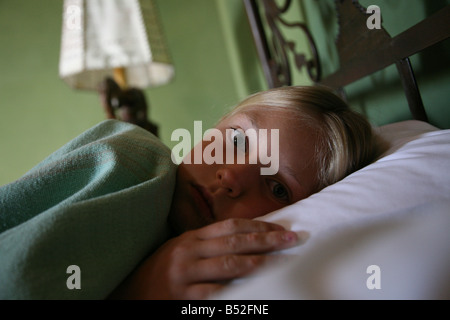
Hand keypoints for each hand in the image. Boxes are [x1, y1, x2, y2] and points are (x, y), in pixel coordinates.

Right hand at [109, 219, 301, 298]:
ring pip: (229, 266)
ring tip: (282, 262)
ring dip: (259, 264)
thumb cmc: (161, 269)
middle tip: (292, 239)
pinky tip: (256, 290)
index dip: (258, 225)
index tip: (280, 227)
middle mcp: (189, 252)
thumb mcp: (181, 248)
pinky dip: (236, 292)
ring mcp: (186, 274)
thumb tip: (242, 237)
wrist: (129, 292)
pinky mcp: (184, 298)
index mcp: (191, 237)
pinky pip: (215, 294)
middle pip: (236, 243)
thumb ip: (207, 242)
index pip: (231, 226)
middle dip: (267, 240)